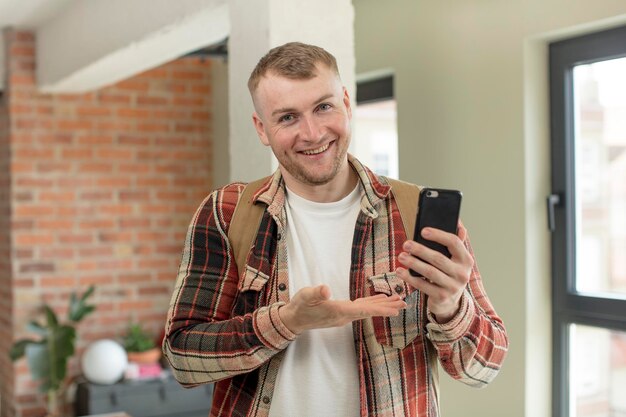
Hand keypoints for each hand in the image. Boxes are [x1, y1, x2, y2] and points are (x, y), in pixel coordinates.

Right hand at [278, 285, 406, 333]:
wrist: (293, 319)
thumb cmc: (300, 306)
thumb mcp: (305, 296)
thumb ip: (316, 293)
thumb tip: (326, 289)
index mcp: (339, 311)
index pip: (364, 310)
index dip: (380, 309)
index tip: (396, 309)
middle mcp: (345, 316)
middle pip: (370, 311)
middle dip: (387, 308)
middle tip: (404, 303)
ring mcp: (344, 315)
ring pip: (367, 310)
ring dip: (382, 306)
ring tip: (397, 301)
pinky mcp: (341, 312)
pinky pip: (361, 308)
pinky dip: (372, 304)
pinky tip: (377, 300)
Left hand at [396, 223, 473, 322]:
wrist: (450, 302)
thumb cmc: (449, 274)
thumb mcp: (456, 259)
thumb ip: (457, 241)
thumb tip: (457, 221)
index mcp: (466, 259)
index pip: (454, 243)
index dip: (438, 235)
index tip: (423, 231)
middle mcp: (462, 273)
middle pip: (438, 258)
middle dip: (420, 250)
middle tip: (406, 244)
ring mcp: (453, 287)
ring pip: (430, 272)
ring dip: (413, 263)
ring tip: (401, 256)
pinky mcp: (442, 297)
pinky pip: (423, 285)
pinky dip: (410, 278)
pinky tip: (400, 271)